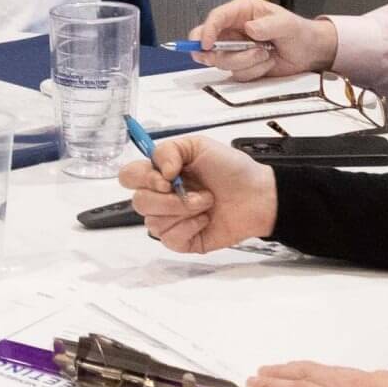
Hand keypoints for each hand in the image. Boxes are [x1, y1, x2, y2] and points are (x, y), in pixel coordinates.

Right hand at [117, 136, 277, 251]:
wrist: (258, 195)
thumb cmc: (232, 170)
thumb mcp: (199, 146)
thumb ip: (170, 150)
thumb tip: (160, 172)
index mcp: (160, 174)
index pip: (129, 177)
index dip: (142, 178)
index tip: (168, 178)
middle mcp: (161, 197)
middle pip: (138, 202)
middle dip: (169, 199)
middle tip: (195, 193)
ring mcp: (170, 220)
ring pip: (152, 223)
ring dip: (184, 211)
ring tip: (205, 204)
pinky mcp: (182, 241)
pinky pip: (169, 239)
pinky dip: (189, 228)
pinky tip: (204, 221)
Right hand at [190, 0, 337, 79]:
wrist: (308, 52)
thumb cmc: (298, 32)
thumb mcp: (287, 24)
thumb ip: (268, 25)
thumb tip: (250, 28)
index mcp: (242, 11)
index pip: (217, 17)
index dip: (207, 31)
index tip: (207, 44)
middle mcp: (235, 29)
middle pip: (207, 41)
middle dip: (211, 51)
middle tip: (213, 55)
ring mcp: (236, 48)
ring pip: (222, 61)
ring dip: (245, 62)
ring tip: (265, 54)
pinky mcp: (241, 64)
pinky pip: (236, 73)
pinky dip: (253, 71)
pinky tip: (266, 63)